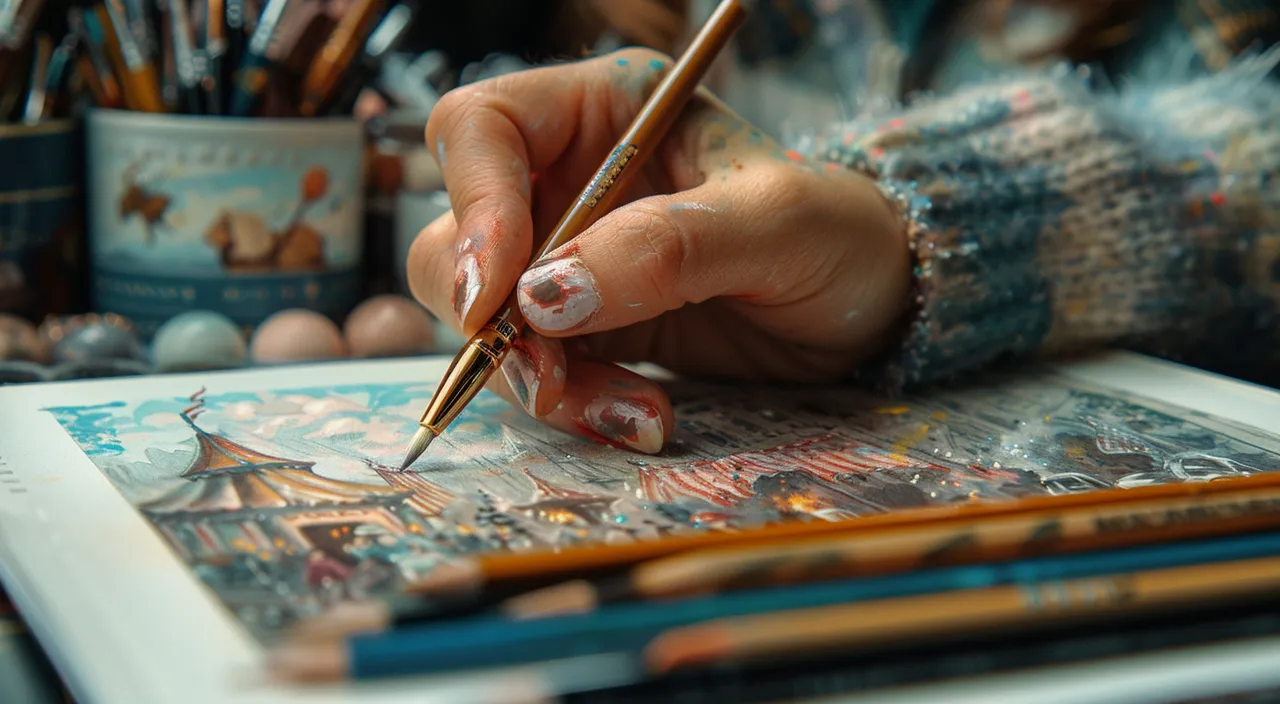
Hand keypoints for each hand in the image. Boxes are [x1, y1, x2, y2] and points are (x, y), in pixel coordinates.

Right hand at [408, 48, 910, 454]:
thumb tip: (541, 296)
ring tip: (625, 411)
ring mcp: (570, 258)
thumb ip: (665, 248)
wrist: (874, 313)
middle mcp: (569, 178)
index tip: (497, 293)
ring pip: (485, 319)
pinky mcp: (585, 328)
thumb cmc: (840, 235)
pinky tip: (640, 418)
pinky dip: (572, 403)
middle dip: (491, 318)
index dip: (473, 205)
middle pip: (457, 236)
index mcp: (606, 111)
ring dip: (535, 376)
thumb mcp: (776, 224)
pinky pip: (536, 368)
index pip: (481, 129)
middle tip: (547, 375)